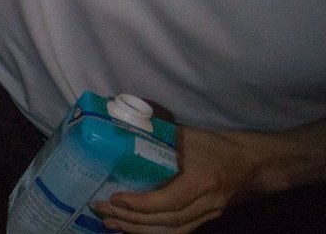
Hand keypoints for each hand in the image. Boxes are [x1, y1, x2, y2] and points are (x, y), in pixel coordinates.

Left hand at [96, 126, 264, 233]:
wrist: (248, 161)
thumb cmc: (214, 144)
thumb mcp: (186, 136)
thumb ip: (156, 135)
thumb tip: (118, 127)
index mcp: (202, 180)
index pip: (170, 201)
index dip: (141, 204)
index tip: (115, 198)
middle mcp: (207, 202)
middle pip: (167, 221)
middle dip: (132, 219)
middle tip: (102, 210)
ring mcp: (208, 214)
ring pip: (172, 230)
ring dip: (138, 229)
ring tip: (111, 222)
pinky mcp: (206, 219)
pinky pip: (178, 231)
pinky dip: (153, 232)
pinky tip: (132, 227)